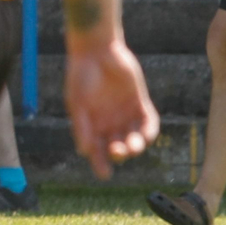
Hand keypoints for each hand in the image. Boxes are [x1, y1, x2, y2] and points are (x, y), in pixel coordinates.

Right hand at [63, 39, 159, 179]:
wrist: (97, 50)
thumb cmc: (81, 76)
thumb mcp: (77, 103)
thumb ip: (81, 126)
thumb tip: (84, 151)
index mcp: (92, 124)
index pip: (97, 150)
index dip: (100, 163)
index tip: (105, 174)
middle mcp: (109, 122)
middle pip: (118, 147)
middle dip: (119, 153)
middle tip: (118, 151)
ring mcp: (125, 113)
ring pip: (135, 138)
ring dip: (136, 146)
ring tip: (133, 145)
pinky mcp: (140, 102)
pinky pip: (148, 122)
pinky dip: (149, 131)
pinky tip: (145, 134)